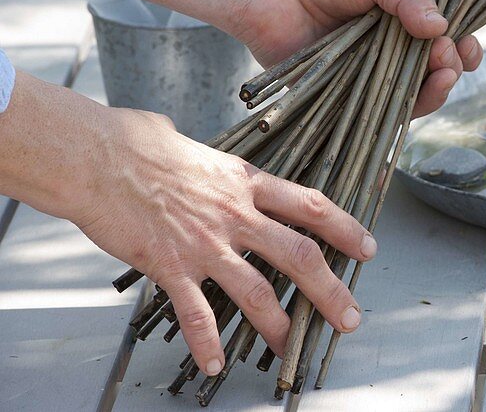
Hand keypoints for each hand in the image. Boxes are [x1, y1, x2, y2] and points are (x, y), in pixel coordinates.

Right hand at [74, 107, 374, 376]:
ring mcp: (204, 243)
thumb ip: (217, 167)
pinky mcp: (168, 265)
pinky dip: (207, 342)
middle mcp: (235, 214)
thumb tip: (215, 166)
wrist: (96, 155)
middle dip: (329, 291)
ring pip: (256, 291)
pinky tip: (216, 363)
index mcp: (246, 182)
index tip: (368, 248)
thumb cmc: (138, 144)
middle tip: (350, 317)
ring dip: (278, 324)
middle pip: (298, 255)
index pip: (311, 206)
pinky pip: (195, 312)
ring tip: (290, 348)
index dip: (346, 229)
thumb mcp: (197, 149)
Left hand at [228, 0, 481, 117]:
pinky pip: (376, 110)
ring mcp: (365, 74)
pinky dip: (398, 109)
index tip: (470, 49)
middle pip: (432, 73)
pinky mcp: (342, 95)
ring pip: (410, 95)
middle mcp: (387, 50)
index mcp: (400, 20)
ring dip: (433, 91)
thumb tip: (443, 27)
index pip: (442, 41)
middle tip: (448, 60)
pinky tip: (409, 98)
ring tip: (439, 78)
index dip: (461, 49)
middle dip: (450, 69)